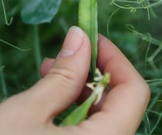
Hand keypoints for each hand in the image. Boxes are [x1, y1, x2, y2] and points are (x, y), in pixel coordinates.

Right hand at [0, 26, 149, 133]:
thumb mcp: (27, 111)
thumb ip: (63, 75)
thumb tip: (81, 36)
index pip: (134, 93)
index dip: (115, 59)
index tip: (90, 38)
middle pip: (118, 105)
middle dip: (93, 72)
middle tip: (63, 53)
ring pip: (99, 117)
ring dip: (78, 88)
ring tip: (48, 70)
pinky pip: (82, 130)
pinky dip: (69, 107)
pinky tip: (46, 96)